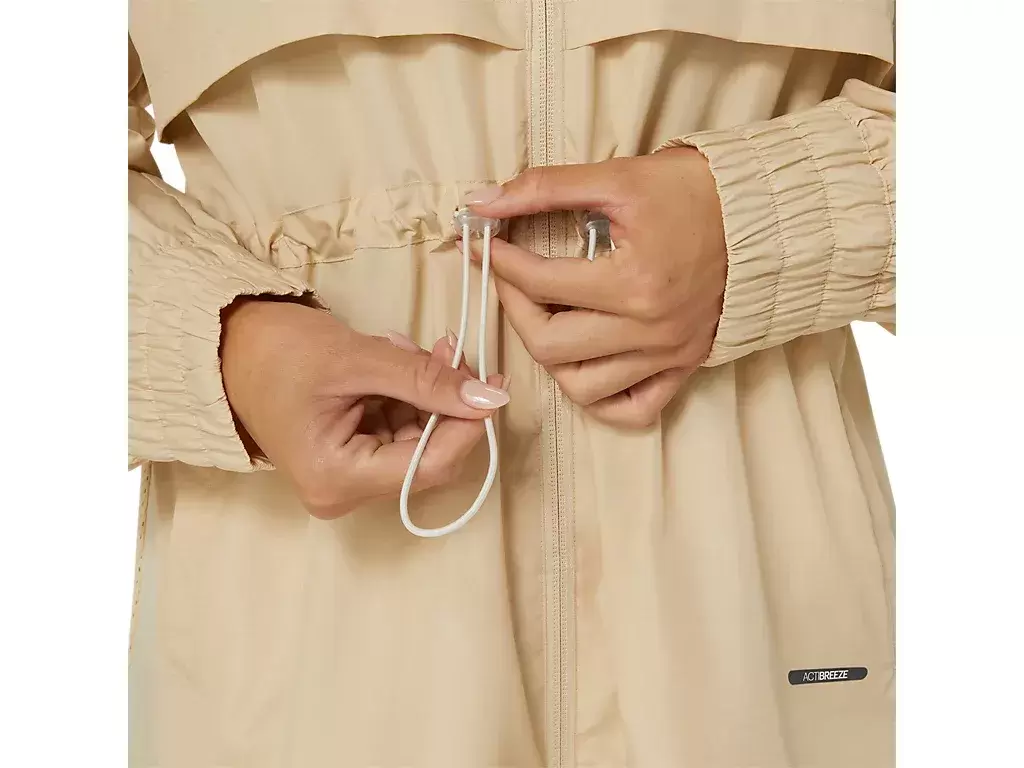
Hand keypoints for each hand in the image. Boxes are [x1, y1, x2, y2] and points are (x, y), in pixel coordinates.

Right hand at [221, 299, 508, 518]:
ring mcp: (346, 478)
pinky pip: (398, 431)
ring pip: (417, 439)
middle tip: (449, 349)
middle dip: (446, 402)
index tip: (492, 383)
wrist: (226, 344)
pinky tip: (396, 361)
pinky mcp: (349, 458)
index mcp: (338, 479)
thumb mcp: (359, 359)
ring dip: (426, 392)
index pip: (430, 466)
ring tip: (410, 349)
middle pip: (427, 456)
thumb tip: (491, 398)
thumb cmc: (277, 350)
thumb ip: (428, 380)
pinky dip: (407, 395)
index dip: (469, 426)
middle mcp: (343, 491)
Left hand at [465, 147, 726, 427]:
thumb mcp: (619, 178)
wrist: (766, 216)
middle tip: (513, 279)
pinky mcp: (682, 367)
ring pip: (582, 386)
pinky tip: (588, 363)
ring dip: (552, 356)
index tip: (487, 244)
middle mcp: (649, 329)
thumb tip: (482, 201)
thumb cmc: (695, 192)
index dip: (500, 262)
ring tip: (549, 318)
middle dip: (516, 309)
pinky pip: (631, 409)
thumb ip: (545, 188)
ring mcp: (667, 355)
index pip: (539, 283)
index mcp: (632, 282)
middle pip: (550, 346)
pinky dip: (601, 398)